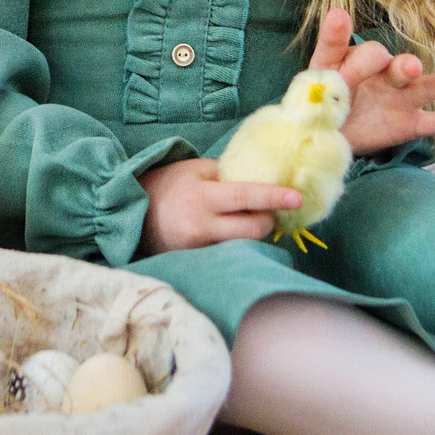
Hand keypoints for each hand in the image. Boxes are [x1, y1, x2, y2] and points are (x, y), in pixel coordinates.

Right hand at [137, 158, 300, 256]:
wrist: (135, 213)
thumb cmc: (171, 185)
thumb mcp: (197, 170)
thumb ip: (229, 175)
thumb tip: (263, 180)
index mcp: (202, 198)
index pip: (245, 197)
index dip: (274, 197)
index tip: (298, 198)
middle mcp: (201, 227)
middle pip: (253, 230)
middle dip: (268, 220)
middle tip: (267, 210)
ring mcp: (199, 250)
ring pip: (244, 246)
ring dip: (253, 234)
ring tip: (246, 220)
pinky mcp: (198, 263)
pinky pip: (229, 254)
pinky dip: (237, 244)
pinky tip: (231, 233)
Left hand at [309, 9, 434, 156]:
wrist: (321, 130)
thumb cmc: (322, 94)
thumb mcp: (322, 69)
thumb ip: (331, 44)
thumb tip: (338, 11)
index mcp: (365, 59)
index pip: (371, 55)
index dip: (360, 67)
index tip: (344, 80)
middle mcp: (388, 76)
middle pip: (402, 67)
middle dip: (405, 68)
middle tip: (410, 68)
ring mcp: (401, 100)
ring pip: (426, 88)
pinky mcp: (408, 125)